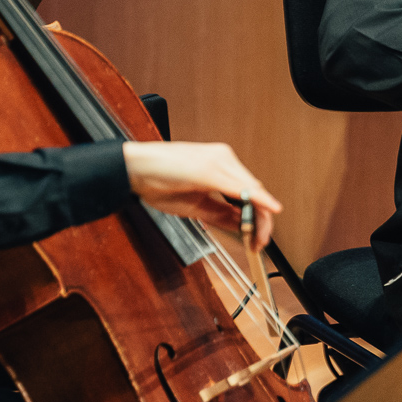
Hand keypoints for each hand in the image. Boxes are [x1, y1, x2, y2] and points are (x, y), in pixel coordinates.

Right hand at [121, 141, 282, 250]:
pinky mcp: (210, 168)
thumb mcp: (194, 205)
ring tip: (259, 237)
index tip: (259, 237)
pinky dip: (257, 199)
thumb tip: (241, 227)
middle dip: (262, 220)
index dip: (259, 215)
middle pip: (254, 190)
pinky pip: (240, 186)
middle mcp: (223, 158)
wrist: (134, 169)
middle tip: (261, 242)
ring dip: (260, 216)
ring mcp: (218, 160)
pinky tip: (266, 208)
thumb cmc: (158, 181)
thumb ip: (219, 214)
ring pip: (252, 189)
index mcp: (220, 165)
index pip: (249, 191)